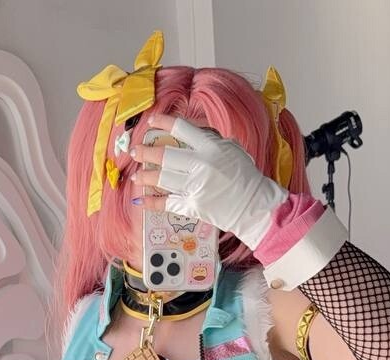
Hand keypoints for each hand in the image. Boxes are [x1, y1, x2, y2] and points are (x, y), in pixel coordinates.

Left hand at [128, 111, 285, 249]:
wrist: (254, 206)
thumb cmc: (245, 176)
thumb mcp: (231, 149)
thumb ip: (210, 140)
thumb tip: (189, 134)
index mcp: (210, 147)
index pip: (181, 129)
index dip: (163, 123)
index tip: (151, 121)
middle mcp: (201, 166)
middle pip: (165, 156)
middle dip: (146, 153)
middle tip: (135, 152)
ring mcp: (195, 187)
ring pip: (162, 179)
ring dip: (145, 177)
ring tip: (136, 176)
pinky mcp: (193, 207)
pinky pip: (168, 203)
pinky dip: (153, 203)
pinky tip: (141, 200)